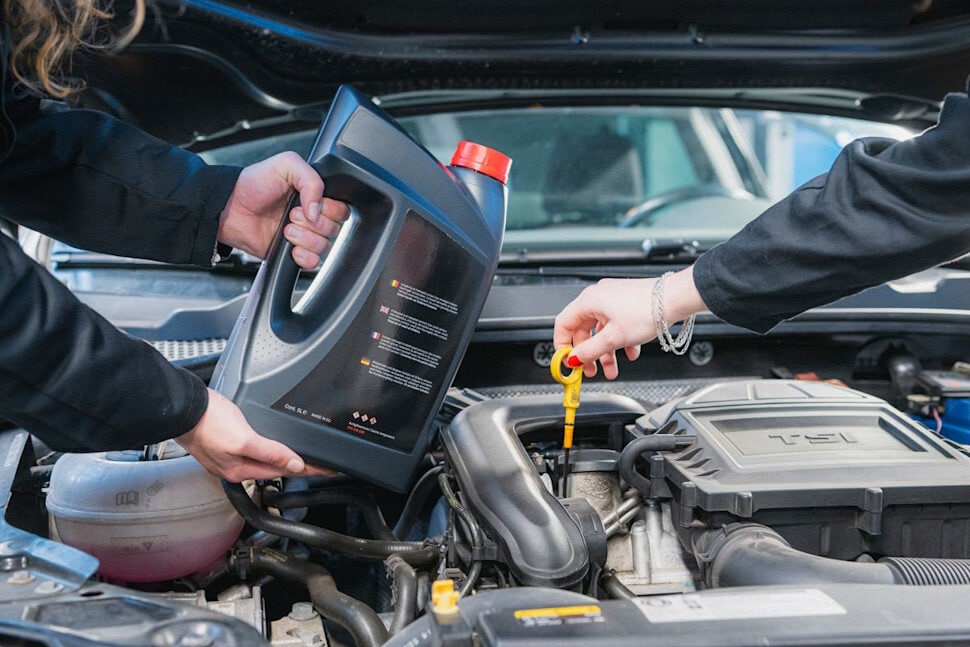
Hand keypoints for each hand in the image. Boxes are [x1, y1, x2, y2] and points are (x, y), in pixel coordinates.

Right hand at [176, 388, 333, 481]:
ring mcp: (227, 456)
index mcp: (240, 470)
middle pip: (275, 468)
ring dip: (283, 459)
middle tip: (321, 464)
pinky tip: (272, 447)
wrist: (182, 407)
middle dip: (299, 466)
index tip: (327, 468)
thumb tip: (295, 465)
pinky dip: (268, 450)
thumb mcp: (244, 439)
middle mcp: (234, 467)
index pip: (284, 471)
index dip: (308, 469)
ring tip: (303, 459)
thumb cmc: (207, 422)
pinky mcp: (223, 443)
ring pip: (264, 460)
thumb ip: (270, 453)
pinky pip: (253, 450)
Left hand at [216, 152, 350, 268]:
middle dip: (314, 223)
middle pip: (335, 229)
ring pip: (325, 246)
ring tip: (285, 229)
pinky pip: (314, 262)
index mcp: (315, 195)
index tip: (307, 205)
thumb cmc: (253, 184)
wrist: (229, 208)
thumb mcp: (286, 165)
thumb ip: (311, 179)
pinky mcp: (294, 253)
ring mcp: (304, 235)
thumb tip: (318, 209)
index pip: (341, 208)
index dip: (328, 209)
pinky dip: (305, 257)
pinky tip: (291, 248)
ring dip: (306, 239)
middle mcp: (312, 216)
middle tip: (291, 215)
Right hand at [553, 267, 705, 379]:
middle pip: (583, 330)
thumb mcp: (613, 338)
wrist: (676, 298)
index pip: (563, 324)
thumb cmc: (647, 310)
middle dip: (589, 353)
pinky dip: (619, 341)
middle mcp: (598, 297)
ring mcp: (613, 300)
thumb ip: (590, 351)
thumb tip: (575, 358)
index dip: (562, 346)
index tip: (568, 361)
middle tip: (591, 370)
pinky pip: (616, 326)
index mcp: (589, 301)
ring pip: (601, 331)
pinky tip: (630, 352)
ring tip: (612, 369)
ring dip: (606, 352)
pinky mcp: (626, 304)